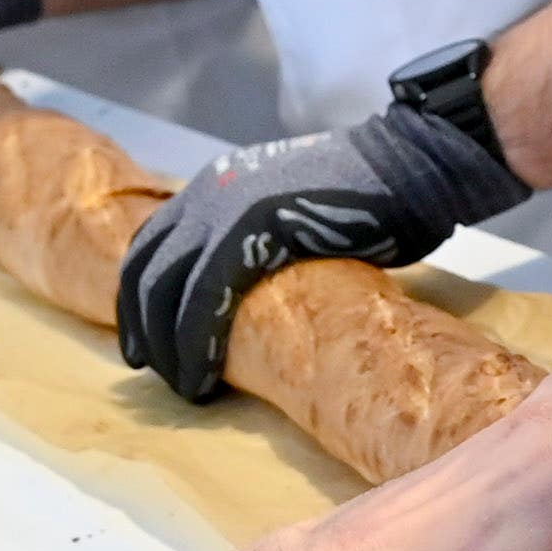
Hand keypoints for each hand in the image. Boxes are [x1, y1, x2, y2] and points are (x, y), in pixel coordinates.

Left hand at [116, 92, 526, 403]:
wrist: (411, 163)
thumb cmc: (372, 192)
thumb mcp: (293, 204)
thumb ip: (262, 232)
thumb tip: (252, 282)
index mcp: (216, 182)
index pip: (153, 245)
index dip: (140, 298)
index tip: (146, 341)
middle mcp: (210, 190)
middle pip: (148, 269)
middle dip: (143, 328)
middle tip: (152, 373)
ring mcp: (228, 207)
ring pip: (169, 289)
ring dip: (170, 346)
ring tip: (184, 387)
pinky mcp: (255, 230)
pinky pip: (207, 297)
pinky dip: (197, 342)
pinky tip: (204, 375)